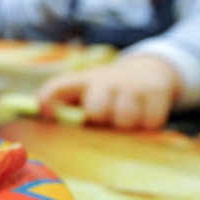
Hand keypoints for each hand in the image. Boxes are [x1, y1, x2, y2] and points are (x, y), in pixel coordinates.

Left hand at [36, 56, 180, 129]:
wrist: (148, 73)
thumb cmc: (106, 91)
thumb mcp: (83, 90)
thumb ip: (61, 100)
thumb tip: (43, 111)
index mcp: (84, 81)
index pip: (59, 86)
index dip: (49, 99)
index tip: (46, 113)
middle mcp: (106, 81)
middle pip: (96, 109)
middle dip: (100, 118)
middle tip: (105, 119)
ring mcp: (132, 86)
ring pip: (125, 118)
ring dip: (125, 125)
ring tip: (125, 120)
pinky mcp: (156, 94)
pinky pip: (150, 122)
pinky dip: (148, 125)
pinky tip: (144, 118)